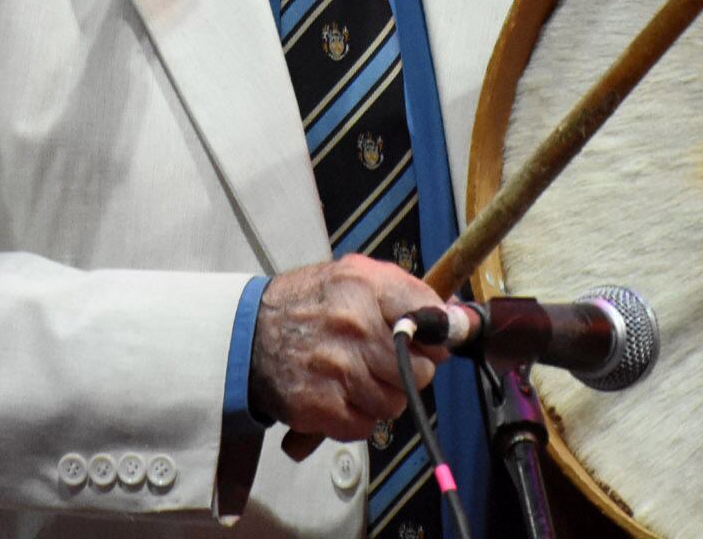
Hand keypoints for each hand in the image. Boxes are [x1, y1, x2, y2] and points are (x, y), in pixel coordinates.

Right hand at [250, 254, 442, 450]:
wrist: (248, 335)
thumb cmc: (308, 305)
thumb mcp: (354, 275)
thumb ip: (406, 291)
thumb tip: (454, 316)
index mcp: (364, 287)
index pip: (428, 313)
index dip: (438, 332)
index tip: (435, 339)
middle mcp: (353, 327)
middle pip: (419, 369)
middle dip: (411, 370)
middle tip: (389, 362)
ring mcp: (338, 369)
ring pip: (395, 402)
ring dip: (385, 397)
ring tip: (362, 379)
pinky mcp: (322, 406)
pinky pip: (366, 426)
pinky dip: (360, 418)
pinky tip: (343, 396)